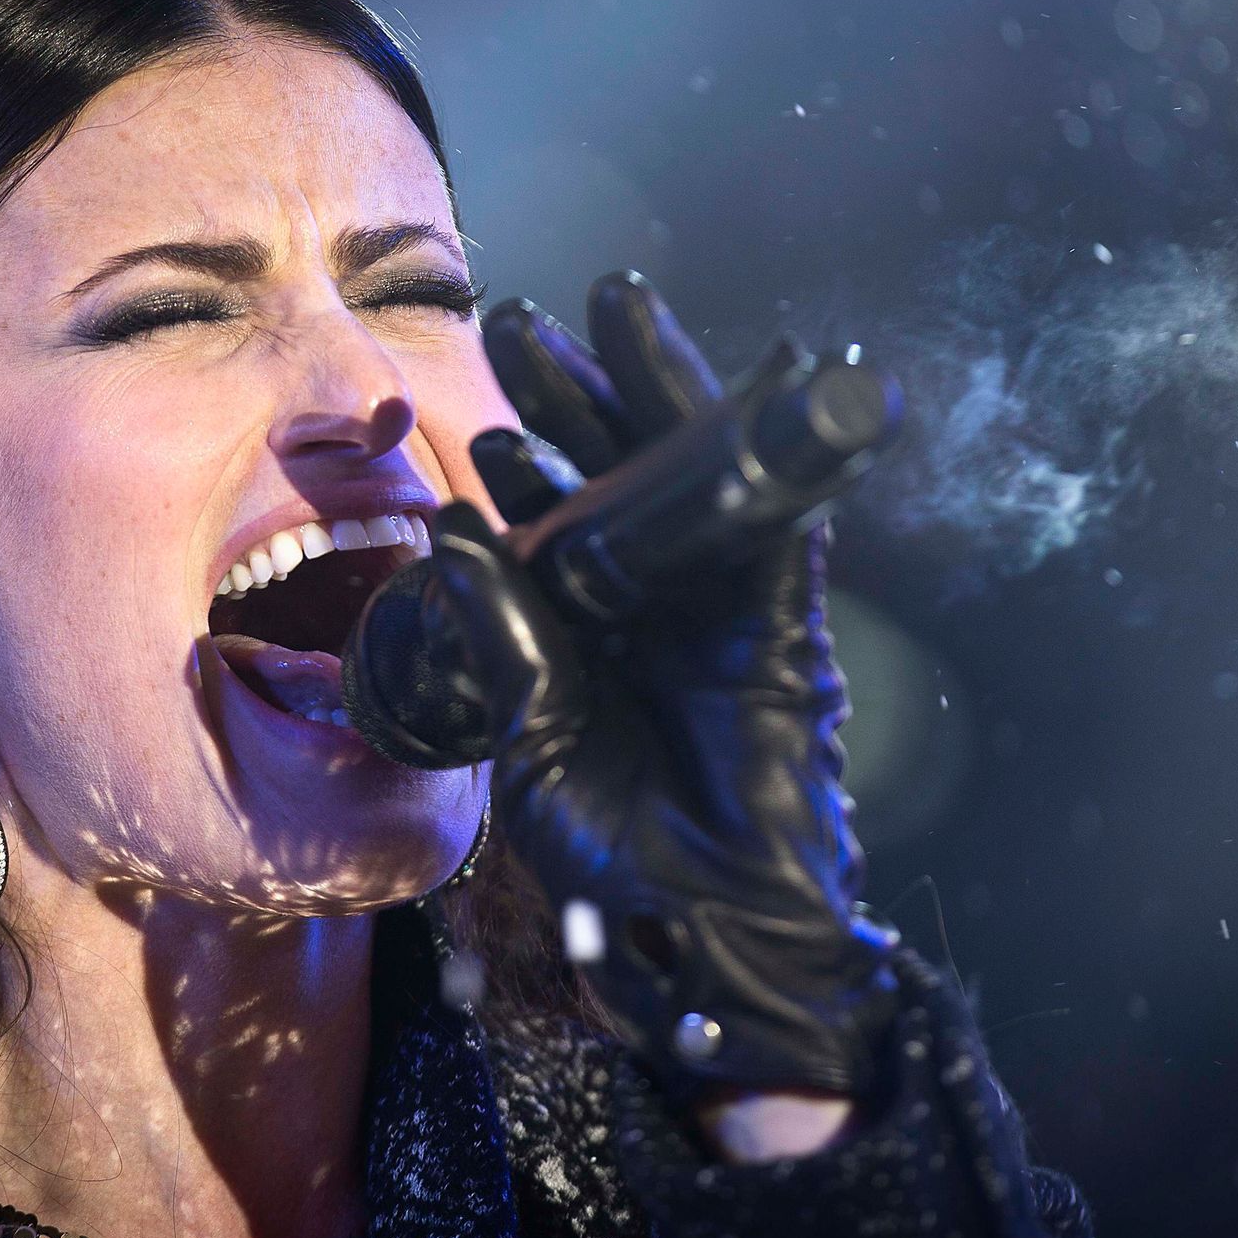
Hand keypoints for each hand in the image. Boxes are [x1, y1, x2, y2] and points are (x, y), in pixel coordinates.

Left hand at [424, 272, 899, 1096]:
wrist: (696, 927)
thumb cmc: (609, 854)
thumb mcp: (526, 734)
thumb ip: (499, 639)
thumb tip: (455, 534)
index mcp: (586, 630)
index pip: (559, 520)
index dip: (527, 456)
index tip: (478, 400)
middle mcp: (651, 605)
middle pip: (619, 475)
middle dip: (577, 394)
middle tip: (524, 319)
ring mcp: (719, 607)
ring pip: (694, 476)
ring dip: (657, 392)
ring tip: (613, 309)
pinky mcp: (783, 623)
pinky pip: (779, 523)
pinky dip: (770, 450)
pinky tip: (750, 377)